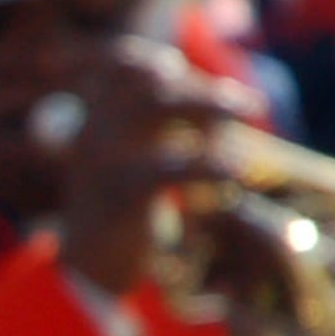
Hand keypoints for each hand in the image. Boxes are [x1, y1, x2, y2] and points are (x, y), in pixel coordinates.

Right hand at [45, 41, 264, 299]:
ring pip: (158, 110)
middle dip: (199, 86)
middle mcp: (97, 132)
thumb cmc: (117, 217)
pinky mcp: (121, 194)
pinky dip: (208, 164)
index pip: (112, 67)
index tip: (173, 67)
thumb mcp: (127, 164)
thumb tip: (220, 107)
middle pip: (148, 83)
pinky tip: (237, 170)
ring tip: (252, 110)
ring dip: (209, 104)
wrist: (82, 276)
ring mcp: (106, 160)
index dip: (143, 59)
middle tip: (249, 106)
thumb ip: (158, 131)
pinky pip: (168, 166)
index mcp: (96, 122)